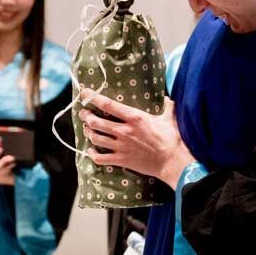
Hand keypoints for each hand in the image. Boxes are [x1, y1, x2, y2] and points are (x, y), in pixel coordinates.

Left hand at [78, 91, 193, 189]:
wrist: (172, 161)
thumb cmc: (172, 139)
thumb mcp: (169, 119)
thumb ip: (167, 107)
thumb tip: (168, 98)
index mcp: (135, 118)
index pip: (108, 105)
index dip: (93, 97)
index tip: (85, 92)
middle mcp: (124, 131)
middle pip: (96, 122)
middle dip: (86, 116)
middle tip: (83, 113)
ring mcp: (121, 146)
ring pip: (95, 138)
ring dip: (88, 133)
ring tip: (87, 129)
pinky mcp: (121, 160)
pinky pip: (100, 158)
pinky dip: (92, 154)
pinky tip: (91, 150)